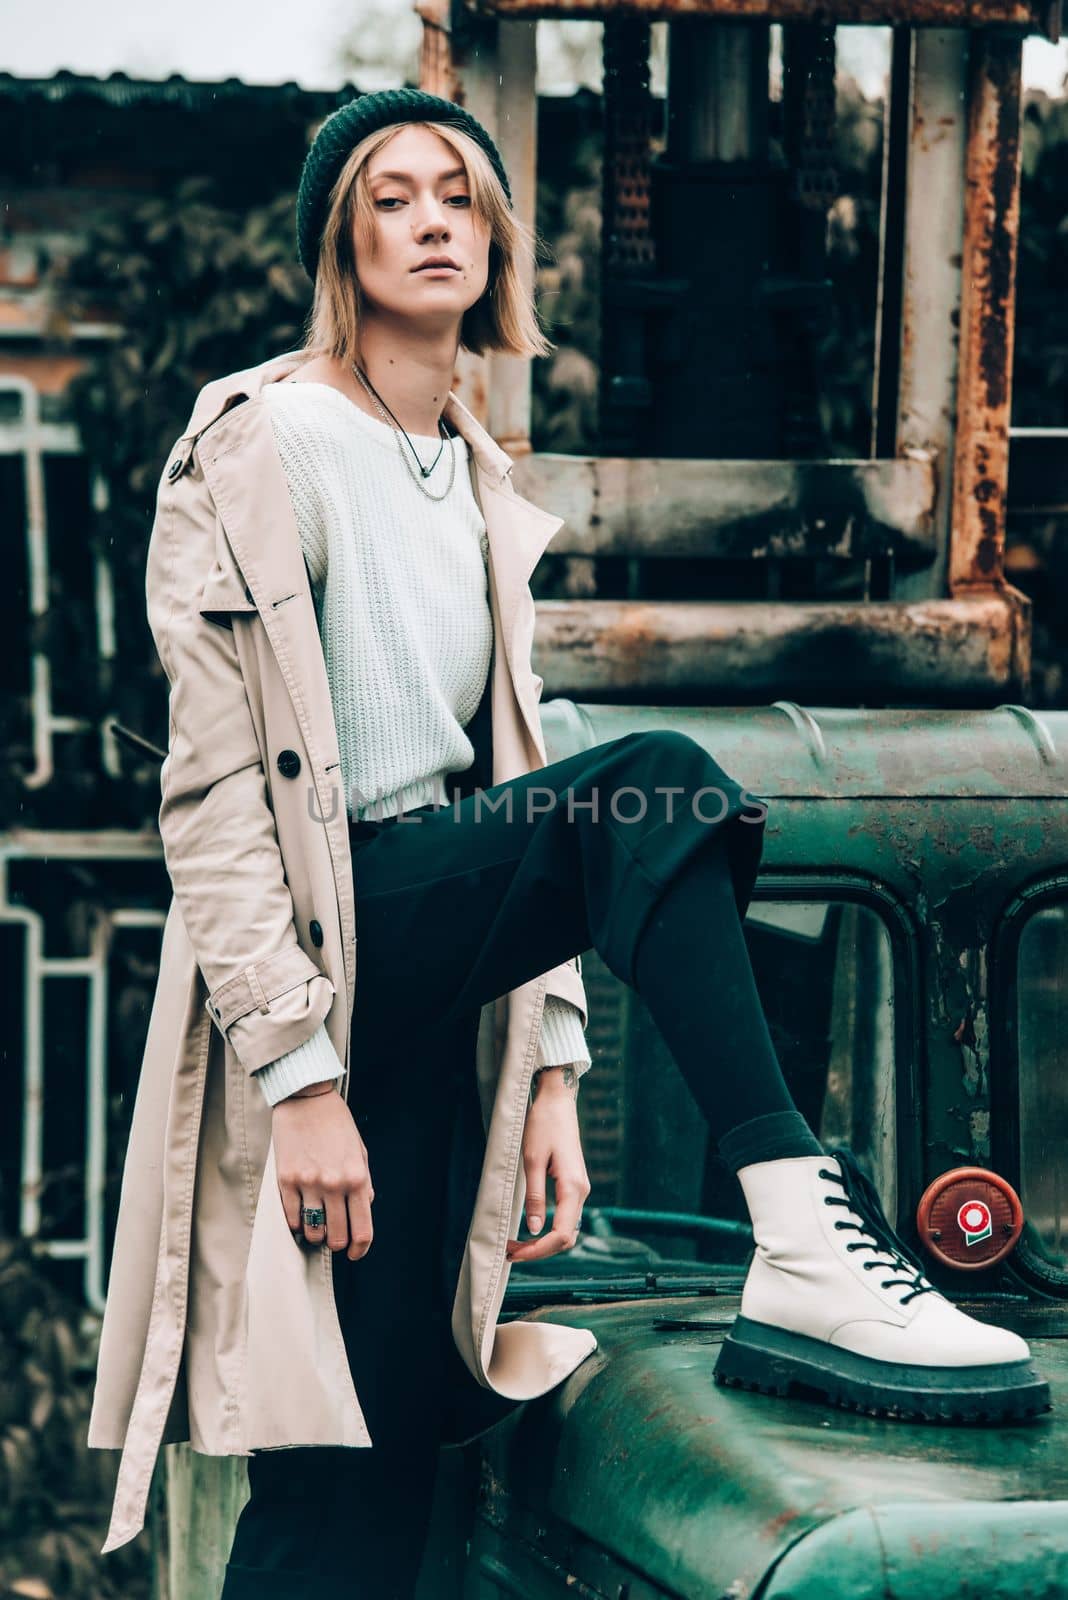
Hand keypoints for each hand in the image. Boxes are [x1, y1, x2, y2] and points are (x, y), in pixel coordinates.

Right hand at [272, 1087, 374, 1259]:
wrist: (307, 1099)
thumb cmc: (336, 1124)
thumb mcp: (360, 1151)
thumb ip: (364, 1183)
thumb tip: (365, 1209)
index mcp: (357, 1178)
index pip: (362, 1229)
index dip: (359, 1249)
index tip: (354, 1253)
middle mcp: (335, 1184)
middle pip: (337, 1237)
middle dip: (336, 1243)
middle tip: (333, 1237)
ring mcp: (309, 1183)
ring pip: (313, 1231)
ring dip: (315, 1234)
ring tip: (316, 1223)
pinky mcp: (286, 1180)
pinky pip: (291, 1218)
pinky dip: (296, 1223)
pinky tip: (300, 1214)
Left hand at [506, 1066, 589, 1263]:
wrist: (557, 1101)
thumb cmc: (543, 1125)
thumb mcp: (532, 1160)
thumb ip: (535, 1197)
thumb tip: (535, 1230)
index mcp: (573, 1187)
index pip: (561, 1234)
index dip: (538, 1250)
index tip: (515, 1253)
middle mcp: (582, 1191)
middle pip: (566, 1237)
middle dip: (539, 1250)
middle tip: (510, 1251)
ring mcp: (579, 1188)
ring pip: (566, 1229)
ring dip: (543, 1242)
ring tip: (516, 1244)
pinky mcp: (573, 1184)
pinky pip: (565, 1216)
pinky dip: (548, 1229)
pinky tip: (530, 1230)